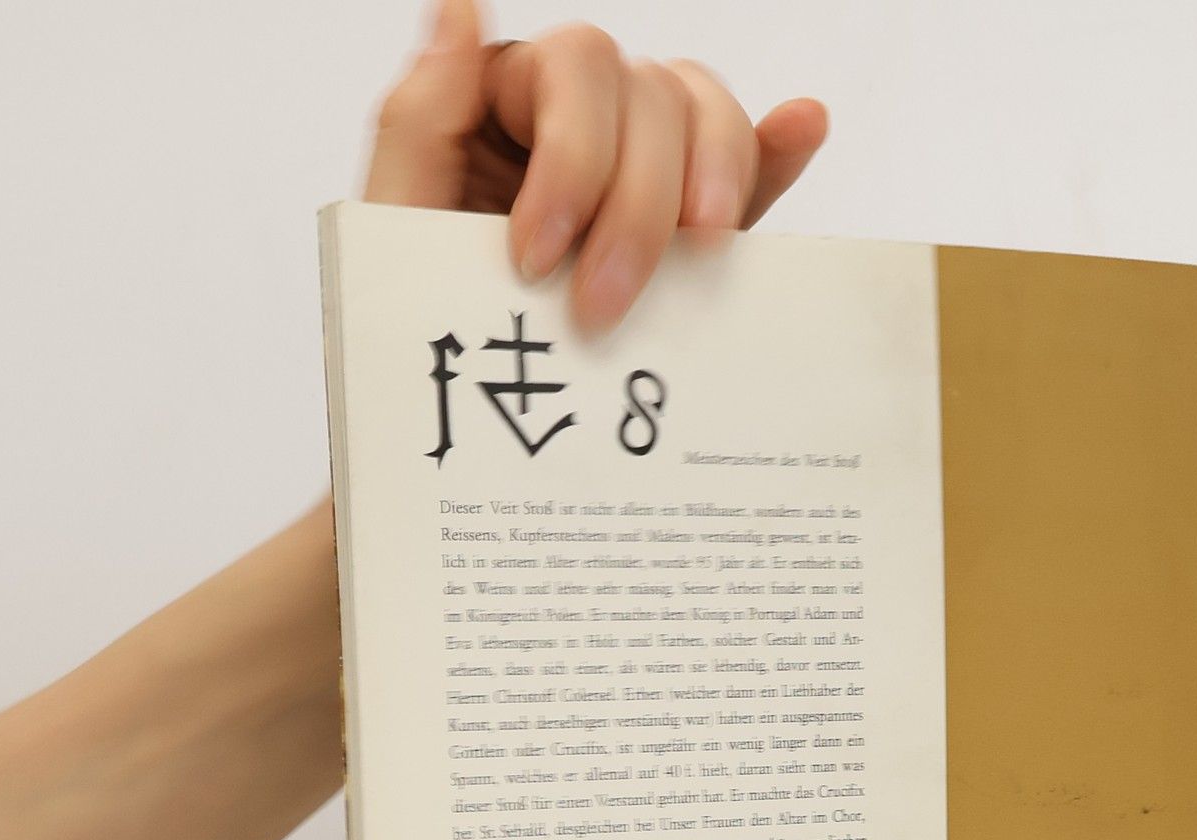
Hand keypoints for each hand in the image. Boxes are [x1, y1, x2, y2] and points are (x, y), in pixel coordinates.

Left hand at [363, 2, 828, 331]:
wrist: (457, 439)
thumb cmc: (416, 337)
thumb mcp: (394, 229)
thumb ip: (418, 117)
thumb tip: (461, 6)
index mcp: (505, 105)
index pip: (571, 70)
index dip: (572, 157)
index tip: (535, 261)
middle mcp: (581, 124)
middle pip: (649, 94)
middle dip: (635, 205)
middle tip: (599, 310)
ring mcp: (643, 174)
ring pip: (702, 117)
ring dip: (712, 180)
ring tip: (700, 255)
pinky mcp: (692, 235)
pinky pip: (747, 174)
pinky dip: (775, 150)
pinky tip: (801, 127)